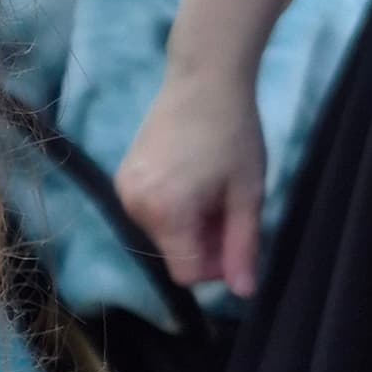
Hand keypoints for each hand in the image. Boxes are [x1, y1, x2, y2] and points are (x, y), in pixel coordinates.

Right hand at [116, 61, 267, 296]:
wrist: (203, 78)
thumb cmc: (233, 133)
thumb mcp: (247, 194)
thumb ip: (243, 247)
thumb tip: (243, 293)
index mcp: (165, 212)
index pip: (186, 274)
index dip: (216, 267)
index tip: (237, 237)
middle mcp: (134, 206)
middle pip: (174, 254)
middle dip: (205, 242)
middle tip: (230, 206)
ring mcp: (124, 190)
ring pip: (163, 234)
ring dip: (190, 225)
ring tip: (211, 188)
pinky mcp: (123, 176)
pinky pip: (152, 212)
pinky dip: (174, 208)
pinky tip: (192, 178)